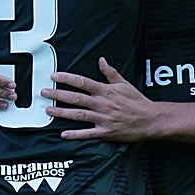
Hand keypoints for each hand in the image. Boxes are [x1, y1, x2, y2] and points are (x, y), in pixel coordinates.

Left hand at [40, 58, 158, 141]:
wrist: (151, 120)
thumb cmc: (137, 101)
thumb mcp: (124, 84)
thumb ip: (110, 73)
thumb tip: (101, 60)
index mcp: (106, 91)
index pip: (82, 82)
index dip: (66, 78)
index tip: (54, 76)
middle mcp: (102, 104)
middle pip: (76, 98)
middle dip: (58, 94)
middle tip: (44, 92)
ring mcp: (103, 119)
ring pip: (78, 115)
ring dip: (62, 113)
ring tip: (48, 110)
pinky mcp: (106, 132)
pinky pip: (87, 134)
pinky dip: (75, 134)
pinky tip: (63, 134)